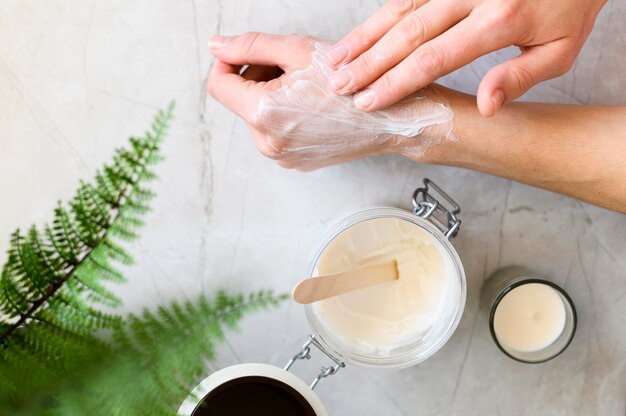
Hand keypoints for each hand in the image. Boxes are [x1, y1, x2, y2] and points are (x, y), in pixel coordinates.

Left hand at [207, 33, 453, 170]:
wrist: (389, 118)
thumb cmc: (352, 83)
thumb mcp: (298, 51)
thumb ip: (251, 45)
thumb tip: (216, 46)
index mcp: (264, 114)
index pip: (218, 84)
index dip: (229, 62)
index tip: (248, 54)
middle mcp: (267, 143)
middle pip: (239, 100)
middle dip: (256, 77)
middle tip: (289, 66)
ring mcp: (280, 157)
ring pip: (257, 116)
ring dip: (270, 95)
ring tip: (304, 86)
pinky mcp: (292, 162)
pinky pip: (274, 132)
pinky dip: (283, 115)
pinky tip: (310, 105)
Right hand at [327, 0, 605, 115]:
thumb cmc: (567, 6)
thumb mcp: (559, 51)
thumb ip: (519, 78)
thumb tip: (484, 107)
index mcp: (500, 19)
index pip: (434, 58)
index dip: (396, 83)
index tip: (370, 101)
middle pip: (408, 33)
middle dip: (369, 63)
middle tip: (340, 86)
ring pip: (400, 9)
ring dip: (365, 37)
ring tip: (335, 61)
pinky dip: (379, 16)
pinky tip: (359, 35)